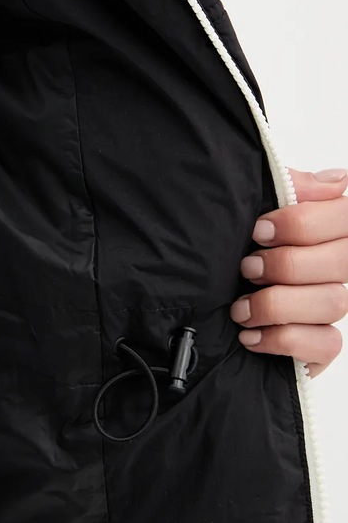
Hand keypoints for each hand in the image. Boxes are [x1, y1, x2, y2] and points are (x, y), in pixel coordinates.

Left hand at [229, 167, 347, 377]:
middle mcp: (333, 266)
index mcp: (322, 227)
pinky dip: (284, 339)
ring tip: (240, 308)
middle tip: (247, 268)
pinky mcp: (320, 343)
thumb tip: (337, 179)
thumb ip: (290, 189)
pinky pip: (326, 343)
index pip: (345, 216)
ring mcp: (329, 305)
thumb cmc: (224, 247)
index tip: (259, 231)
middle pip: (342, 262)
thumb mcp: (247, 210)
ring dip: (277, 305)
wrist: (191, 296)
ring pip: (334, 303)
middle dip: (286, 266)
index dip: (303, 224)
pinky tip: (252, 336)